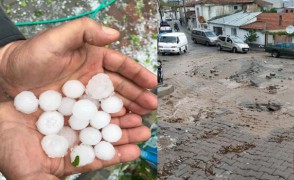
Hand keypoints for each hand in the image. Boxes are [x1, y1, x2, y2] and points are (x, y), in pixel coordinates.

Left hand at [0, 18, 156, 114]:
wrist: (7, 79)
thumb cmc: (30, 56)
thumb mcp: (56, 38)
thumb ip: (84, 31)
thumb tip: (114, 33)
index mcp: (93, 59)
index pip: (121, 66)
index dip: (138, 74)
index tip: (152, 83)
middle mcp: (93, 79)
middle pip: (121, 88)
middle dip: (138, 96)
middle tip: (151, 106)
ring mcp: (86, 98)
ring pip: (112, 106)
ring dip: (128, 113)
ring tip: (141, 122)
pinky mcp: (77, 114)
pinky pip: (97, 120)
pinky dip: (110, 126)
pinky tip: (120, 133)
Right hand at [0, 102, 150, 178]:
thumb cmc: (7, 151)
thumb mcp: (30, 174)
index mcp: (69, 158)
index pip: (99, 157)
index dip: (118, 154)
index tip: (136, 150)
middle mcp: (73, 138)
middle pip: (104, 136)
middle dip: (124, 134)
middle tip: (144, 130)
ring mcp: (70, 120)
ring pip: (99, 117)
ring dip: (118, 116)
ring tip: (137, 114)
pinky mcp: (66, 101)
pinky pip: (87, 99)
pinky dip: (101, 99)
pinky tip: (115, 97)